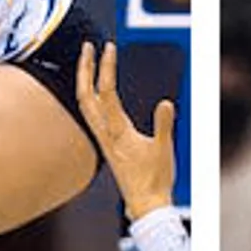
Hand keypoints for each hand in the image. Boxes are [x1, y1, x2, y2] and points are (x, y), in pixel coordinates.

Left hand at [75, 40, 174, 219]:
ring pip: (84, 103)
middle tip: (88, 46)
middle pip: (85, 94)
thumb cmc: (154, 180)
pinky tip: (94, 92)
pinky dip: (89, 95)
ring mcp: (102, 138)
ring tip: (87, 61)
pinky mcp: (105, 143)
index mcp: (117, 131)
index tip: (109, 47)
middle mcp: (104, 133)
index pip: (106, 92)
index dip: (106, 67)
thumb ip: (163, 126)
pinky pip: (90, 113)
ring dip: (84, 79)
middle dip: (84, 67)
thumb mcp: (163, 150)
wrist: (145, 204)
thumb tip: (166, 103)